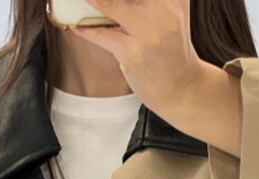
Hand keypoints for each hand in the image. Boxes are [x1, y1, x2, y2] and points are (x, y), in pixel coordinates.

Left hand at [69, 0, 242, 156]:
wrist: (182, 88)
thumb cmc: (170, 50)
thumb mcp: (171, 13)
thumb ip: (151, 2)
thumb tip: (106, 1)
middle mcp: (164, 7)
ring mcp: (148, 31)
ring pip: (110, 4)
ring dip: (92, 0)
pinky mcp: (133, 52)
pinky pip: (102, 35)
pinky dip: (86, 30)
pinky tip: (76, 26)